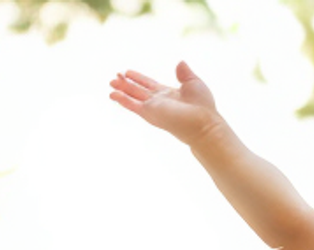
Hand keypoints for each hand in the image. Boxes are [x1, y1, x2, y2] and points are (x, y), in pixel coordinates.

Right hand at [108, 61, 226, 146]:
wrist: (203, 122)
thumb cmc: (203, 106)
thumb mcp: (194, 83)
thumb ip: (185, 73)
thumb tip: (180, 62)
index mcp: (169, 94)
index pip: (149, 84)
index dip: (138, 78)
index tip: (127, 72)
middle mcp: (159, 101)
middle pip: (138, 90)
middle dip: (126, 83)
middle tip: (115, 76)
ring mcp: (153, 108)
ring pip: (133, 97)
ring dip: (121, 90)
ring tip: (111, 83)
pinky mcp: (149, 113)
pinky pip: (132, 105)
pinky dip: (122, 100)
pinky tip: (112, 95)